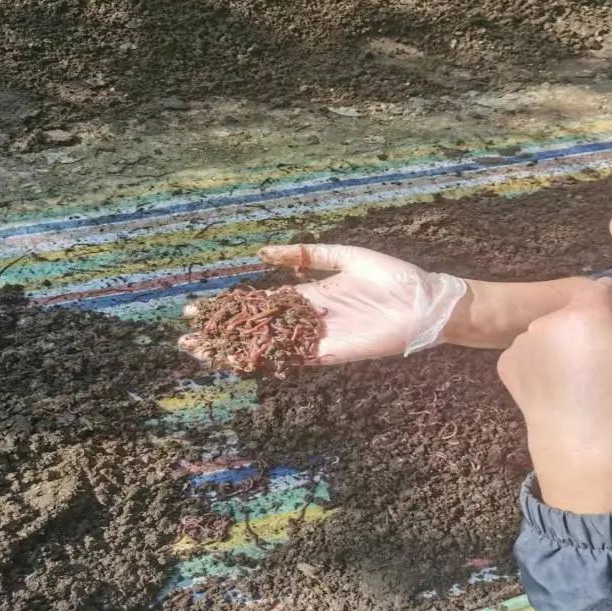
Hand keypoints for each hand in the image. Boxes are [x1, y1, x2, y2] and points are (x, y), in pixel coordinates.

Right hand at [190, 244, 465, 364]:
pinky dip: (265, 358)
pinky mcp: (330, 353)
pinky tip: (240, 358)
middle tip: (187, 333)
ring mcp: (316, 337)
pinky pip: (292, 357)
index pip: (261, 302)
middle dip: (222, 330)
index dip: (231, 305)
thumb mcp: (343, 256)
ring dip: (234, 348)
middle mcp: (308, 319)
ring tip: (201, 349)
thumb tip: (265, 252)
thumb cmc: (391, 276)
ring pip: (267, 345)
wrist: (424, 302)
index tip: (200, 306)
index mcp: (310, 294)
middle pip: (257, 327)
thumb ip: (306, 254)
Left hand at [496, 279, 611, 512]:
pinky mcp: (506, 363)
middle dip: (585, 326)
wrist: (578, 446)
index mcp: (583, 312)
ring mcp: (522, 341)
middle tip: (600, 359)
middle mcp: (546, 320)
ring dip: (560, 342)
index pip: (598, 290)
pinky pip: (529, 352)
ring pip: (548, 331)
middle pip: (571, 312)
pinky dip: (540, 362)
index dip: (611, 305)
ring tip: (576, 376)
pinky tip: (555, 386)